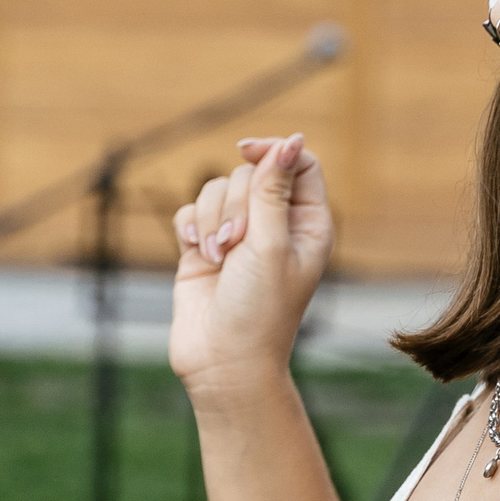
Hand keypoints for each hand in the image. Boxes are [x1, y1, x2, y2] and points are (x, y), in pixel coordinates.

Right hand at [168, 133, 331, 394]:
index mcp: (308, 224)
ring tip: (217, 259)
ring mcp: (238, 236)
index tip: (246, 152)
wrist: (223, 361)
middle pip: (251, 174)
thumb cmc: (259, 309)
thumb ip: (273, 189)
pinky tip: (196, 253)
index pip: (298, 163)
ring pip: (216, 189)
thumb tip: (292, 139)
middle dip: (236, 203)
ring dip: (211, 219)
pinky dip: (190, 227)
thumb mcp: (270, 244)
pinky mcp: (204, 246)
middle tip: (236, 243)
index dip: (273, 152)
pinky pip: (190, 211)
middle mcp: (275, 226)